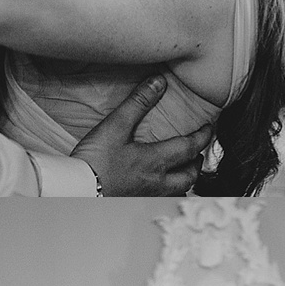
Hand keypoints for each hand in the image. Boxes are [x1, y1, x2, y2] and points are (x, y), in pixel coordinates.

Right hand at [73, 75, 213, 194]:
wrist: (76, 190)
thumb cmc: (94, 162)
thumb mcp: (115, 126)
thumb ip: (138, 103)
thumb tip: (159, 82)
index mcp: (157, 161)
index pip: (191, 147)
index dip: (203, 136)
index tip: (208, 129)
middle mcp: (158, 182)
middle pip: (190, 175)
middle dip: (197, 163)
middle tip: (196, 152)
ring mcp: (147, 195)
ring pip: (178, 191)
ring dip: (185, 180)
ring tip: (181, 171)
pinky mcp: (135, 203)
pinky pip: (161, 199)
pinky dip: (167, 192)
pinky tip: (158, 187)